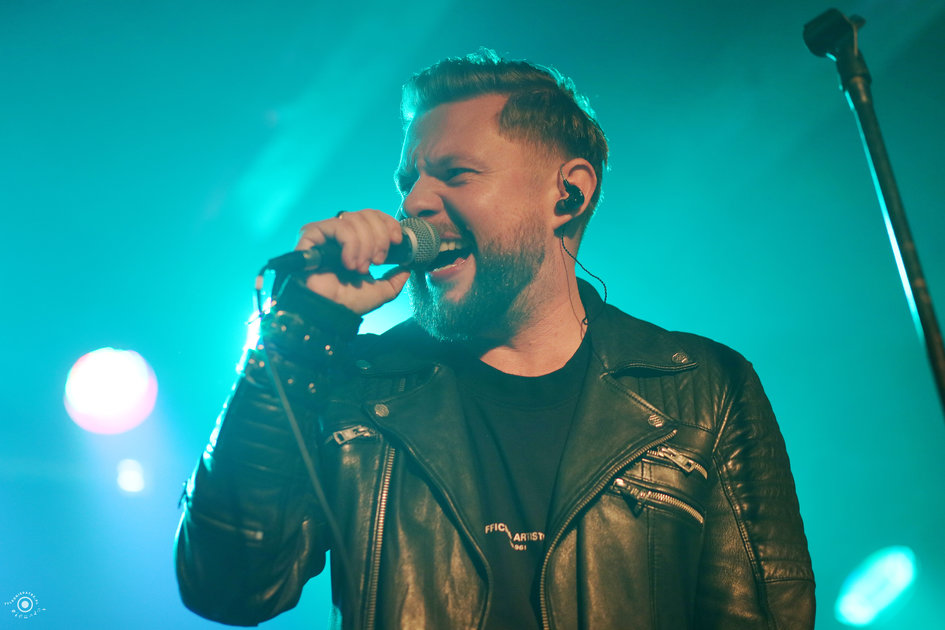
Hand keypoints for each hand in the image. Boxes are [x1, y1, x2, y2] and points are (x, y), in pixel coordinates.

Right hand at [295, 209, 411, 314]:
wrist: (331, 311)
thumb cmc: (349, 302)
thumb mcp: (381, 291)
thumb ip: (395, 280)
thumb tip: (406, 269)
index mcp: (354, 241)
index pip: (373, 216)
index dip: (388, 223)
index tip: (397, 241)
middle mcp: (339, 233)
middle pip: (366, 214)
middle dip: (379, 238)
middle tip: (376, 261)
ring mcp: (325, 232)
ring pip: (354, 219)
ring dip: (365, 245)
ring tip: (360, 268)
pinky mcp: (312, 233)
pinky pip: (339, 226)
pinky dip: (351, 244)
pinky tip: (349, 263)